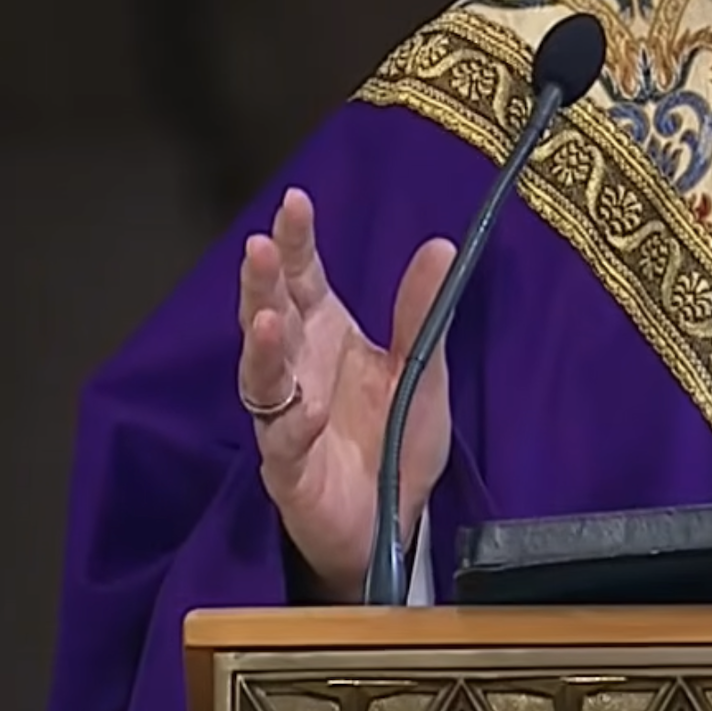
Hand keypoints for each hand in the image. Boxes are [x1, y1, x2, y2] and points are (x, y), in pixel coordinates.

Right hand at [237, 187, 455, 598]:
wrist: (394, 520)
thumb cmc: (396, 438)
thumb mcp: (422, 368)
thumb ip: (422, 312)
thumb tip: (441, 245)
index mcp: (326, 336)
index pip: (304, 279)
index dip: (297, 241)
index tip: (294, 200)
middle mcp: (298, 371)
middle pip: (269, 318)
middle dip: (262, 283)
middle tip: (261, 247)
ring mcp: (286, 422)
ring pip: (262, 379)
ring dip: (261, 349)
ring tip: (265, 318)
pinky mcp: (290, 473)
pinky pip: (283, 447)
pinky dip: (291, 427)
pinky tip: (304, 409)